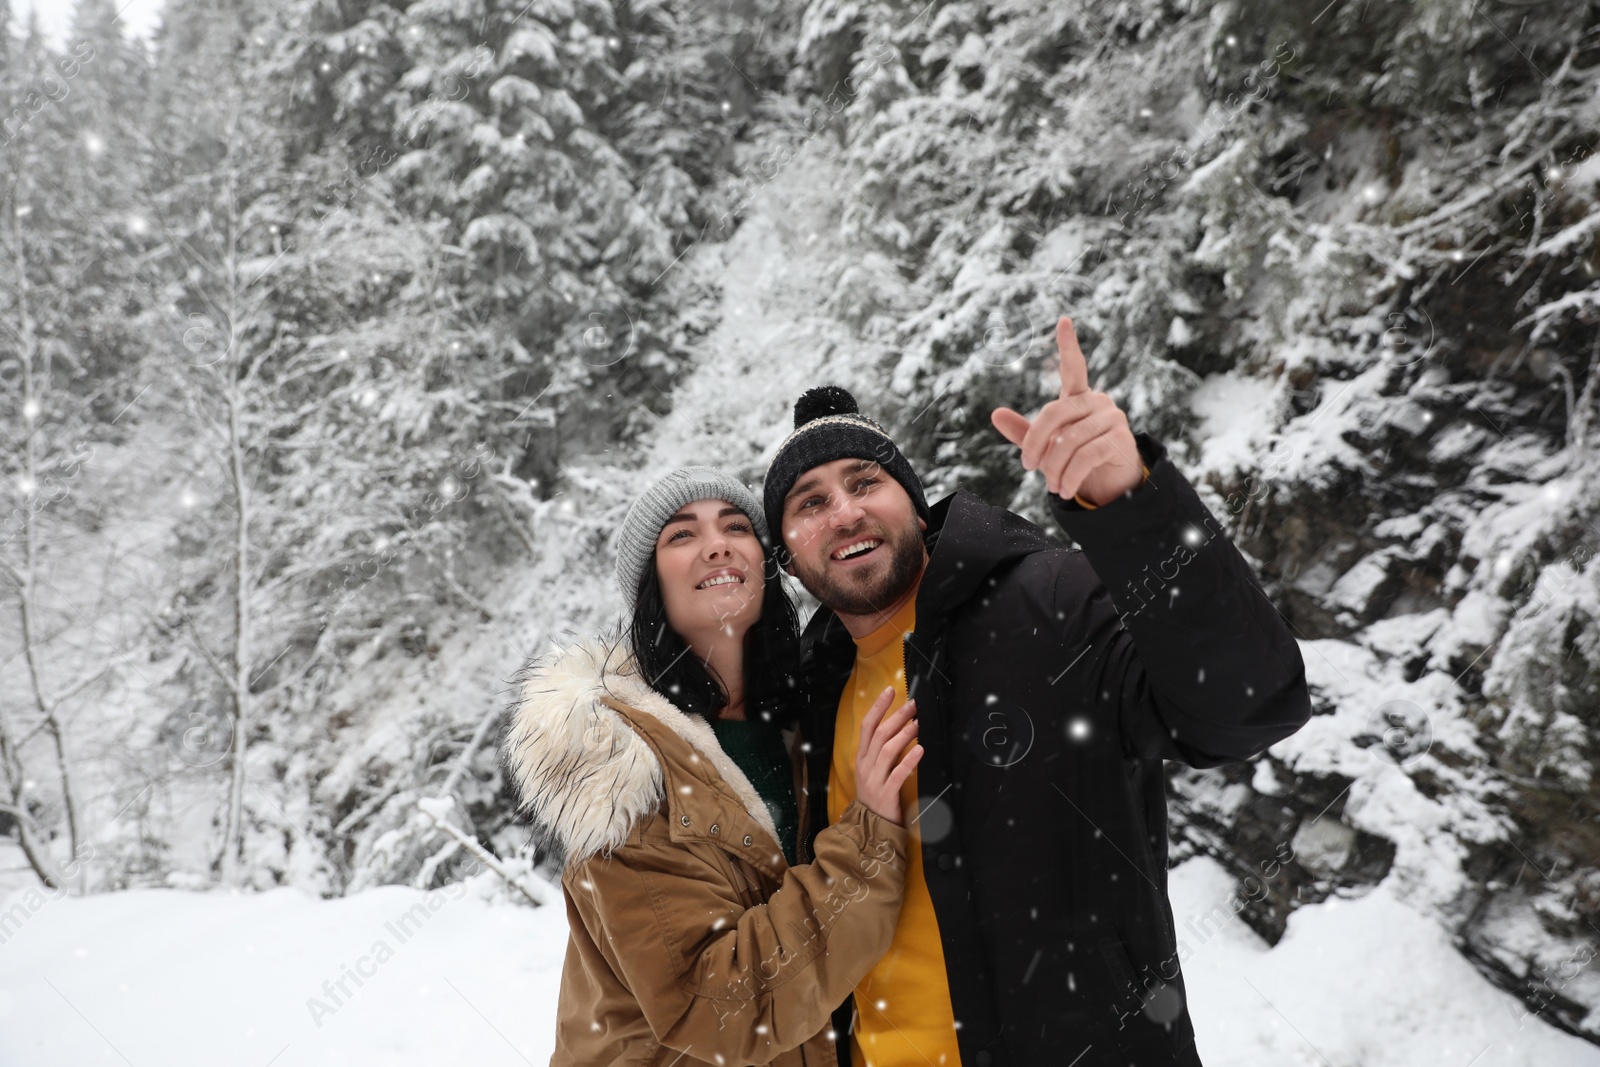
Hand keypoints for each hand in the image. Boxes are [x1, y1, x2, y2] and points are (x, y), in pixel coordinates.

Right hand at [855, 687, 921, 825]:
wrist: (871, 827)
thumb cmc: (877, 795)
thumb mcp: (874, 770)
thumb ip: (883, 751)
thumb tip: (900, 727)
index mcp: (862, 758)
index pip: (867, 727)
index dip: (877, 707)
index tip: (890, 691)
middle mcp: (866, 766)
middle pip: (880, 734)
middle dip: (896, 717)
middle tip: (913, 705)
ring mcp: (874, 780)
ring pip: (887, 751)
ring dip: (904, 735)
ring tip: (918, 724)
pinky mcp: (886, 794)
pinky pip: (898, 774)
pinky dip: (909, 760)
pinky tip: (920, 750)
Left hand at [990, 316, 1143, 506]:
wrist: (1111, 485)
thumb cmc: (1076, 459)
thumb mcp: (1047, 447)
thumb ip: (1024, 432)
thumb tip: (995, 414)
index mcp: (1078, 397)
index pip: (1074, 367)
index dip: (1068, 345)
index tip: (1064, 320)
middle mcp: (1097, 401)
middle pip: (1054, 414)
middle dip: (1035, 443)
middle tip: (1027, 466)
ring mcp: (1111, 418)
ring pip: (1069, 441)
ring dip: (1054, 468)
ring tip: (1052, 487)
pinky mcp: (1120, 439)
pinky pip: (1085, 457)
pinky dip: (1070, 477)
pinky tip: (1064, 491)